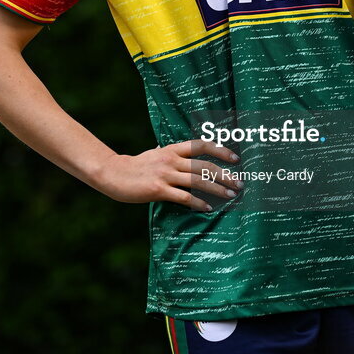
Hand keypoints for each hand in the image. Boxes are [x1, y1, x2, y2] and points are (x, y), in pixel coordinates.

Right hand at [93, 139, 242, 211]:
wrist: (113, 174)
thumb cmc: (135, 166)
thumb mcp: (153, 153)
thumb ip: (165, 152)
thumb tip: (170, 149)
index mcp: (172, 149)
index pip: (201, 145)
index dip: (220, 150)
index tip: (236, 158)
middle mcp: (171, 159)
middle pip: (203, 165)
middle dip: (224, 174)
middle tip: (240, 183)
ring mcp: (165, 174)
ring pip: (197, 180)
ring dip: (216, 188)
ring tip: (231, 195)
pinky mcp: (158, 189)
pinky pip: (183, 196)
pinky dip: (197, 202)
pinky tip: (208, 208)